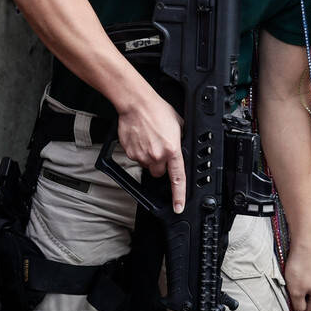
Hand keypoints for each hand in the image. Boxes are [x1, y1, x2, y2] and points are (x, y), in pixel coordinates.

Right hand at [117, 93, 185, 212]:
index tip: (178, 206)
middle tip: (160, 149)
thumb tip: (180, 149)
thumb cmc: (158, 110)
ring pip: (147, 165)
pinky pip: (136, 158)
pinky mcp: (130, 152)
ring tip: (150, 139)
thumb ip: (180, 141)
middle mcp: (157, 155)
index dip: (179, 196)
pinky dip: (139, 151)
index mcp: (172, 150)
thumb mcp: (179, 125)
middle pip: (159, 173)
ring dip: (149, 157)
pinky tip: (141, 138)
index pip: (178, 178)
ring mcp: (142, 155)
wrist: (137, 104)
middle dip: (160, 165)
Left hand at [284, 241, 310, 310]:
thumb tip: (300, 310)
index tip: (289, 298)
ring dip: (300, 282)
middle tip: (289, 286)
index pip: (309, 307)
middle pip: (309, 295)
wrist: (305, 244)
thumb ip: (298, 304)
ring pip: (309, 284)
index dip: (298, 306)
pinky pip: (309, 274)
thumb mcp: (296, 291)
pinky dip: (302, 273)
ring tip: (292, 275)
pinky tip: (296, 267)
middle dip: (299, 292)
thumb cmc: (299, 269)